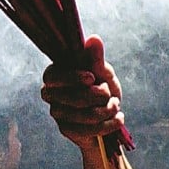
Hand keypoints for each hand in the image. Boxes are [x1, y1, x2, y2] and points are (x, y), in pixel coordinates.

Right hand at [41, 35, 125, 149]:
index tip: (92, 78)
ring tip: (115, 105)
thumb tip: (94, 39)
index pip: (53, 77)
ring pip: (85, 115)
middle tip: (110, 94)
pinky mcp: (66, 130)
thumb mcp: (102, 71)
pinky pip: (90, 130)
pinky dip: (110, 124)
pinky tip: (118, 118)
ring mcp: (57, 113)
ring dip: (108, 110)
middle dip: (101, 96)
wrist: (109, 114)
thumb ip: (96, 58)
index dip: (72, 78)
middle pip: (75, 98)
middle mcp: (51, 94)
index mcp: (55, 74)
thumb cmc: (102, 86)